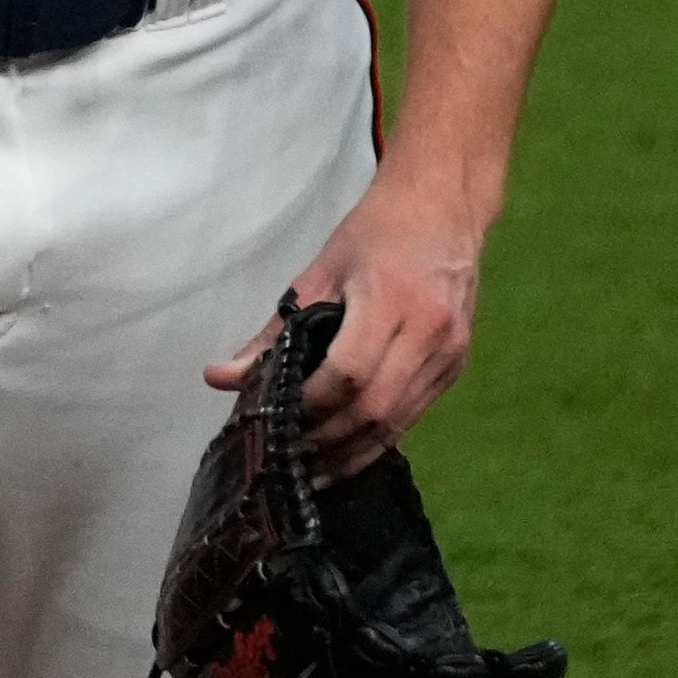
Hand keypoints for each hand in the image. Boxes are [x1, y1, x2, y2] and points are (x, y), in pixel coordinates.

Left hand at [205, 162, 485, 479]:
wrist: (444, 206)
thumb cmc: (377, 232)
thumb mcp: (319, 271)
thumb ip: (272, 331)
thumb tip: (220, 378)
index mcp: (391, 300)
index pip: (347, 374)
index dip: (309, 404)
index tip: (276, 419)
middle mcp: (430, 331)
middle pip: (374, 409)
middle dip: (327, 441)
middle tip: (289, 460)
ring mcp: (450, 351)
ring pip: (398, 422)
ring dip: (353, 452)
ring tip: (313, 471)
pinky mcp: (458, 364)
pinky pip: (415, 414)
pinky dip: (380, 437)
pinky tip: (349, 449)